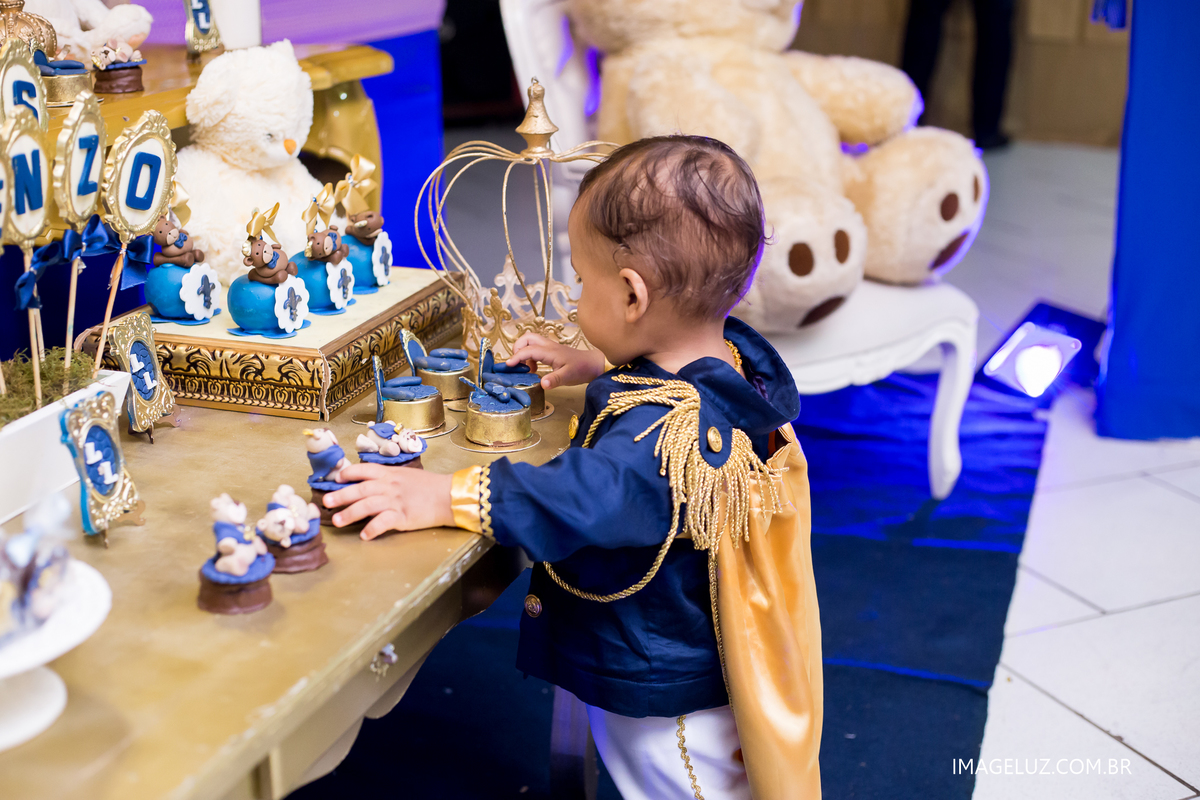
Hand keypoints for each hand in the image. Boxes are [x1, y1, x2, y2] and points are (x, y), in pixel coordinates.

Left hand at [321, 463, 454, 539]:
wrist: (449, 496)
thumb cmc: (430, 486)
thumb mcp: (407, 476)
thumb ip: (390, 478)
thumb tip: (373, 481)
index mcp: (390, 474)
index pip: (364, 470)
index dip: (349, 473)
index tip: (336, 478)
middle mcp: (390, 486)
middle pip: (360, 489)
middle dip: (341, 495)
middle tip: (325, 501)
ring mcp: (395, 501)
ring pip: (367, 505)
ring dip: (350, 513)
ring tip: (336, 520)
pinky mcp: (403, 516)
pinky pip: (383, 523)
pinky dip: (372, 529)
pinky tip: (364, 536)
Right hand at [507, 333, 605, 389]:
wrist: (594, 364)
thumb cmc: (581, 369)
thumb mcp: (568, 377)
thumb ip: (555, 380)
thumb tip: (542, 384)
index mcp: (550, 351)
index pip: (528, 350)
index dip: (516, 357)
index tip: (508, 366)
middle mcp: (548, 346)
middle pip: (527, 338)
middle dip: (517, 348)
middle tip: (517, 364)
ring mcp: (550, 347)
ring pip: (531, 341)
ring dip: (523, 352)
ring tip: (527, 368)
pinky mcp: (552, 351)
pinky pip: (536, 348)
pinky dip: (530, 356)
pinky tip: (534, 369)